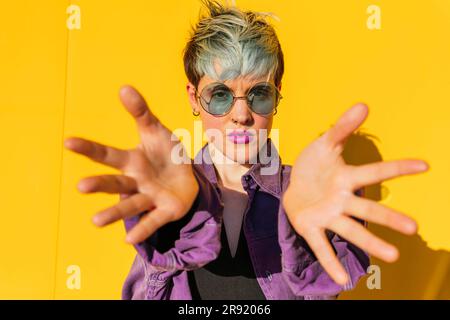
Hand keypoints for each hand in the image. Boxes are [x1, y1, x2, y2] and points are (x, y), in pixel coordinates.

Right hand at [64, 86, 197, 244]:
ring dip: (115, 212)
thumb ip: (141, 112)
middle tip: (81, 187)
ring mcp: (150, 197)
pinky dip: (143, 228)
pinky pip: (154, 219)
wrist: (188, 177)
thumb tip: (124, 87)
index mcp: (132, 161)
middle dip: (100, 185)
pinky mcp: (166, 210)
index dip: (90, 148)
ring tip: (96, 221)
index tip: (68, 142)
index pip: (108, 154)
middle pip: (116, 183)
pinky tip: (131, 240)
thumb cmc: (166, 155)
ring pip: (131, 204)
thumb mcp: (156, 131)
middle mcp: (137, 181)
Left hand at [282, 103, 428, 285]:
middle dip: (388, 218)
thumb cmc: (314, 165)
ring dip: (370, 242)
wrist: (292, 184)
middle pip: (367, 209)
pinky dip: (330, 261)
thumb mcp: (324, 144)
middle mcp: (342, 200)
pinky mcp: (310, 227)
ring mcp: (327, 215)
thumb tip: (363, 105)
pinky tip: (341, 280)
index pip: (375, 172)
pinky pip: (321, 245)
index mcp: (346, 178)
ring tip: (392, 257)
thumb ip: (342, 128)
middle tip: (413, 228)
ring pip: (350, 229)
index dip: (398, 168)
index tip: (425, 166)